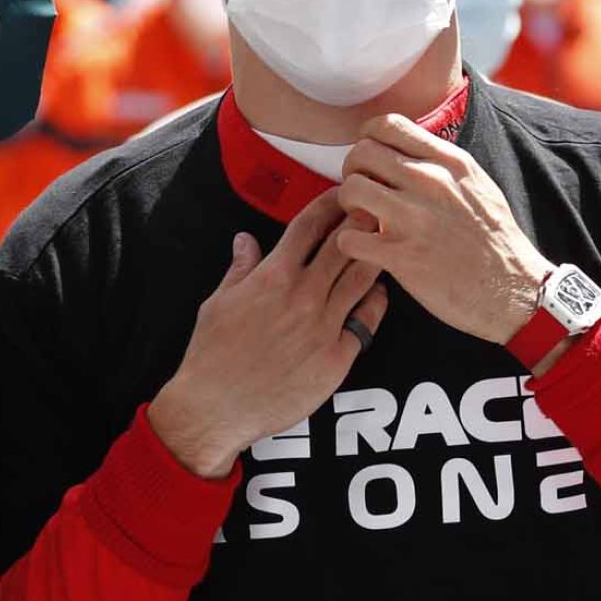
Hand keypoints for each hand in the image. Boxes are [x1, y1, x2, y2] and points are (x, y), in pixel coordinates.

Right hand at [149, 191, 389, 477]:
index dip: (330, 202)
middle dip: (363, 221)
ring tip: (388, 245)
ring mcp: (323, 326)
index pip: (309, 224)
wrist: (216, 408)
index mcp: (272, 276)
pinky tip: (378, 294)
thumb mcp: (218, 302)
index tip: (343, 193)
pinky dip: (376, 302)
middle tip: (377, 210)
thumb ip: (240, 268)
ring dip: (377, 257)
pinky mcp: (337, 358)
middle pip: (346, 244)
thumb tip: (246, 240)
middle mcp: (302, 296)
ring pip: (364, 277)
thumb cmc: (212, 356)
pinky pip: (367, 321)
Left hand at [333, 114, 554, 344]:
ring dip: (346, 205)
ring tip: (361, 219)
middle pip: (361, 153)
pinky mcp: (401, 256)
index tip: (370, 160)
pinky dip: (349, 243)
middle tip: (361, 192)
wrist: (513, 290)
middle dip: (353, 171)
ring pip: (350, 190)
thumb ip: (442, 164)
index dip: (367, 139)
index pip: (388, 125)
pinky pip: (349, 237)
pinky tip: (364, 248)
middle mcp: (430, 183)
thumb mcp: (477, 185)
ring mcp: (414, 219)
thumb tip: (408, 150)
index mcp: (449, 163)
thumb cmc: (495, 241)